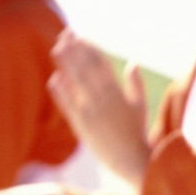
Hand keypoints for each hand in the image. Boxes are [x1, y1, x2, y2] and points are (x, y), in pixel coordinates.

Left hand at [48, 30, 149, 189]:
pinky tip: (54, 78)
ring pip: (74, 83)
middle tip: (65, 34)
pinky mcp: (79, 125)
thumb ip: (136, 84)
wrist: (127, 160)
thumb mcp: (140, 106)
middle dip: (75, 50)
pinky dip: (60, 92)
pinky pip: (67, 105)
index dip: (90, 48)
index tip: (82, 36)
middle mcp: (102, 101)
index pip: (101, 64)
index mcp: (118, 93)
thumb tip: (133, 62)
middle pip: (85, 68)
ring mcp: (89, 113)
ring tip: (57, 48)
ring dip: (65, 64)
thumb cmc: (136, 132)